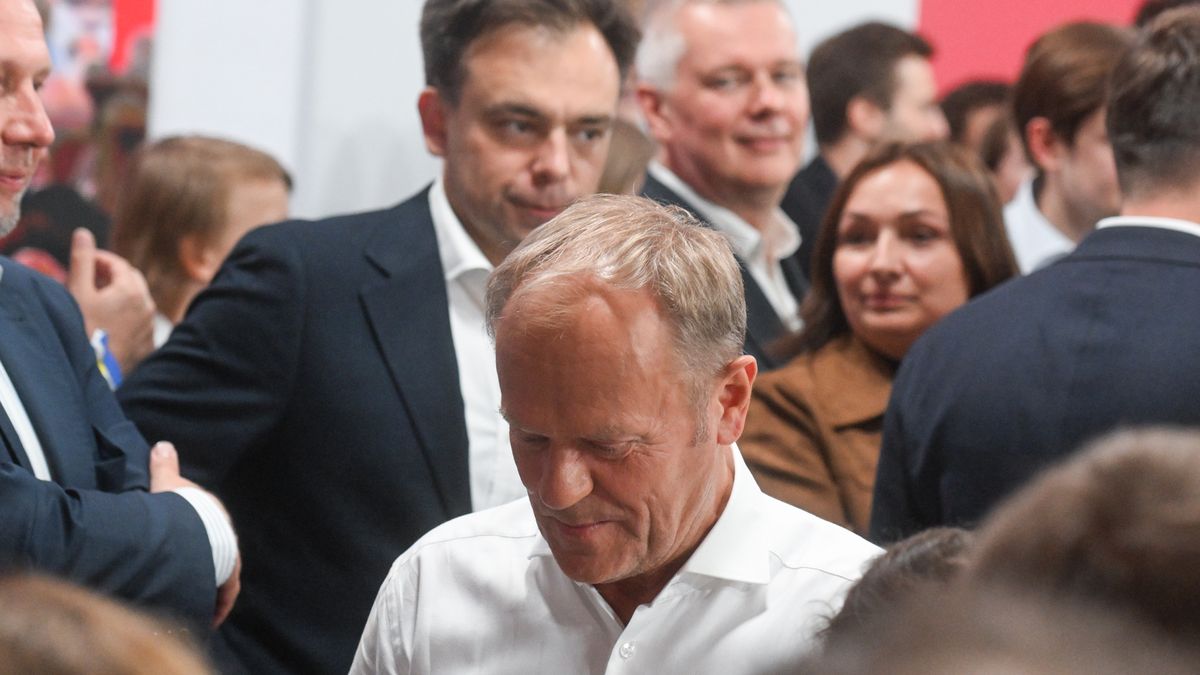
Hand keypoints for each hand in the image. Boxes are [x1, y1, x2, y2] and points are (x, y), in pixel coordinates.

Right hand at [67, 228, 155, 373]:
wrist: (95, 370)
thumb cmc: (84, 329)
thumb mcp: (78, 291)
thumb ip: (82, 260)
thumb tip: (83, 232)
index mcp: (132, 290)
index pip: (119, 264)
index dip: (101, 259)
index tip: (86, 262)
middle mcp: (147, 305)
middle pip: (132, 281)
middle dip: (112, 275)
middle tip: (91, 278)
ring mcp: (150, 326)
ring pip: (138, 302)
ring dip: (121, 295)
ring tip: (98, 301)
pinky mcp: (149, 344)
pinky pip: (140, 322)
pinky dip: (128, 315)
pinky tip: (111, 321)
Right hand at [150, 442, 241, 624]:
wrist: (193, 526)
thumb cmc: (178, 506)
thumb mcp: (167, 484)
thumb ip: (164, 466)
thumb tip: (163, 444)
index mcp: (214, 514)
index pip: (207, 526)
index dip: (195, 536)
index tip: (184, 548)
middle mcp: (227, 535)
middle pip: (216, 552)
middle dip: (205, 564)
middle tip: (189, 580)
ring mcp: (230, 555)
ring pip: (221, 574)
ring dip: (211, 587)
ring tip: (197, 602)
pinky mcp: (230, 576)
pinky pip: (224, 592)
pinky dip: (217, 602)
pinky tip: (211, 614)